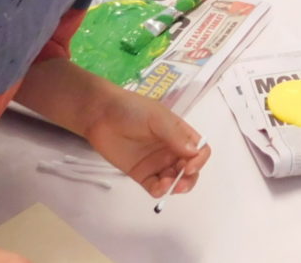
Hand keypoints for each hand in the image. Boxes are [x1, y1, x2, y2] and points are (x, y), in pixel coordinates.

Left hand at [81, 86, 210, 199]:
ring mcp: (157, 163)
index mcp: (179, 134)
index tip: (190, 167)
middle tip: (180, 184)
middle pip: (190, 169)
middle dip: (189, 179)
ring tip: (166, 185)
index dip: (199, 160)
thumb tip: (194, 152)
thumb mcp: (157, 118)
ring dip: (175, 186)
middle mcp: (171, 150)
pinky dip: (160, 191)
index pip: (199, 150)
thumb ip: (175, 135)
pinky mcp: (142, 174)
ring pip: (175, 180)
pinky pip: (155, 187)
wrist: (100, 115)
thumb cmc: (132, 110)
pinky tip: (158, 188)